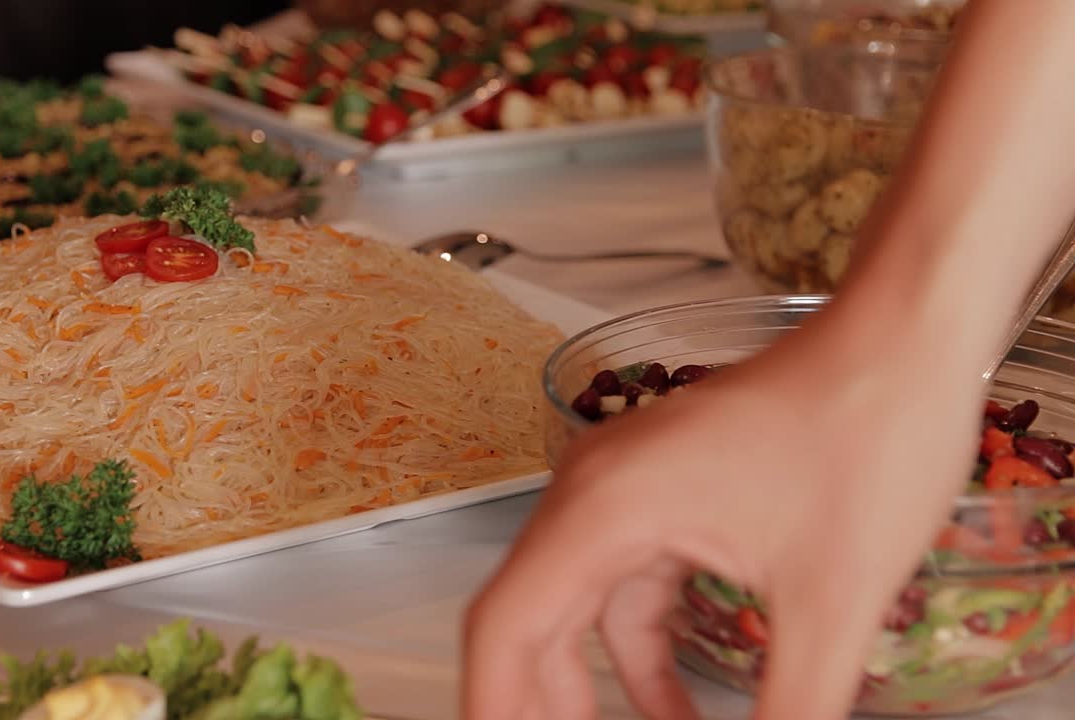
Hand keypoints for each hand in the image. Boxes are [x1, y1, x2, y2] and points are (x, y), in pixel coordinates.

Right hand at [461, 317, 984, 719]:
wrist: (903, 339)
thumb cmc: (869, 436)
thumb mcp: (832, 603)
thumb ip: (789, 714)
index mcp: (605, 508)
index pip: (505, 625)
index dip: (492, 706)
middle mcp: (593, 491)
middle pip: (530, 617)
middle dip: (539, 704)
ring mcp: (624, 485)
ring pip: (578, 604)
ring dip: (592, 683)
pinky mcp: (661, 488)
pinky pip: (628, 583)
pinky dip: (641, 647)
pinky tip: (675, 704)